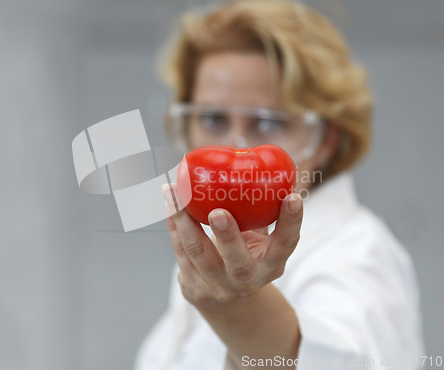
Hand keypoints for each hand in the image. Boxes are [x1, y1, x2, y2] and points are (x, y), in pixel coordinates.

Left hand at [163, 183, 302, 307]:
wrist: (226, 300)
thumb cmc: (246, 254)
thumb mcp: (260, 240)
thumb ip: (261, 211)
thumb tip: (262, 163)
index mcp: (271, 265)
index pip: (285, 245)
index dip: (291, 222)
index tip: (293, 196)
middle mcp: (246, 280)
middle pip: (238, 263)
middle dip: (227, 237)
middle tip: (218, 212)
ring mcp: (218, 288)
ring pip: (198, 253)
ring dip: (184, 220)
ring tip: (176, 190)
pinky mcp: (194, 288)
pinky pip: (181, 251)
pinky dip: (174, 223)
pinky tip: (170, 201)